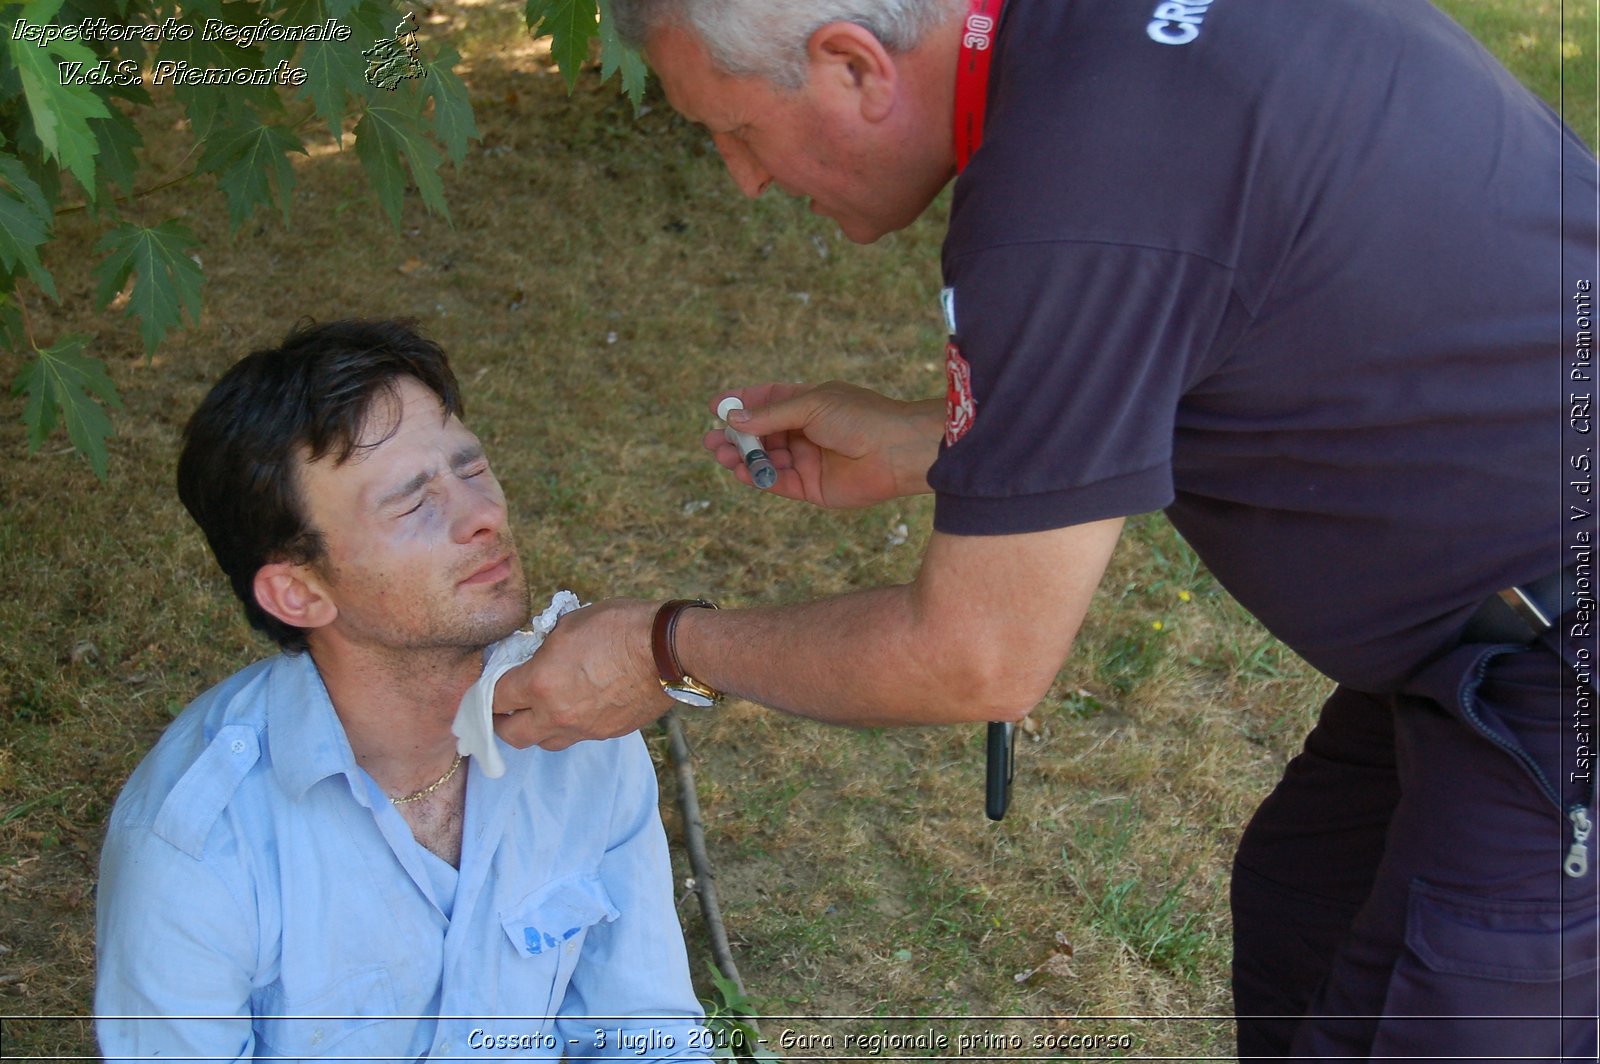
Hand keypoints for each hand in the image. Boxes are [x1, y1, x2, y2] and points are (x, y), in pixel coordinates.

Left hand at [490, 599, 673, 749]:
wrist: (669, 651)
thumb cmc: (620, 627)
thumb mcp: (568, 624)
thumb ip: (542, 647)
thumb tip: (533, 657)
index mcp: (539, 684)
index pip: (493, 699)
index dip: (483, 692)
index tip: (484, 686)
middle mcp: (556, 715)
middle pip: (512, 735)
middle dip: (501, 722)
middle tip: (503, 707)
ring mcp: (584, 729)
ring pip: (544, 742)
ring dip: (535, 728)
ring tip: (540, 708)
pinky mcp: (607, 733)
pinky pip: (576, 736)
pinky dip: (568, 724)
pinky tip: (577, 703)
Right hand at [703, 381, 943, 508]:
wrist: (896, 450)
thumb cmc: (860, 417)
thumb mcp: (811, 405)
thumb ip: (772, 414)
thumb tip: (733, 416)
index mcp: (809, 404)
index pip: (768, 402)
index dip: (742, 404)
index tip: (715, 407)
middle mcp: (806, 432)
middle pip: (762, 434)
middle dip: (736, 436)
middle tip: (711, 440)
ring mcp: (808, 460)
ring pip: (767, 459)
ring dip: (743, 457)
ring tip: (722, 455)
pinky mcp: (812, 488)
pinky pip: (778, 482)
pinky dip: (759, 477)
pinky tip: (743, 470)